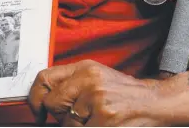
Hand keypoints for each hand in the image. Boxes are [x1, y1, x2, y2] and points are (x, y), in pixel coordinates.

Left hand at [28, 60, 188, 126]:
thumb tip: (43, 99)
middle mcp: (89, 79)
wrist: (153, 101)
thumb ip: (71, 82)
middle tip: (77, 115)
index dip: (35, 97)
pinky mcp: (104, 118)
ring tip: (95, 118)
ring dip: (77, 126)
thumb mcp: (96, 76)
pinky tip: (102, 125)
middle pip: (52, 103)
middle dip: (60, 115)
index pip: (44, 78)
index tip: (38, 110)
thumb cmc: (123, 91)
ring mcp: (97, 99)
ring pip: (66, 122)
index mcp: (84, 67)